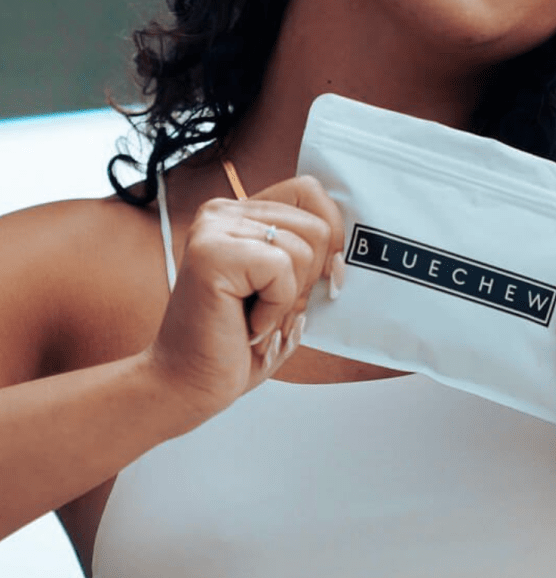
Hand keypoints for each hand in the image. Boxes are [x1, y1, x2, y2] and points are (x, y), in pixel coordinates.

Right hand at [142, 175, 344, 424]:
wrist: (188, 385)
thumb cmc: (238, 342)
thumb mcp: (288, 289)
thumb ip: (311, 256)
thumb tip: (345, 246)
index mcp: (242, 213)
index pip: (310, 191)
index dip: (331, 235)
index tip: (323, 277)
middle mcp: (223, 212)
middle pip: (316, 225)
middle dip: (310, 279)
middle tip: (272, 309)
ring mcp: (214, 229)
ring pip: (304, 249)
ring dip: (290, 299)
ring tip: (256, 317)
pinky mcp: (212, 254)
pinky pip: (281, 270)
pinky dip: (275, 308)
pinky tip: (248, 325)